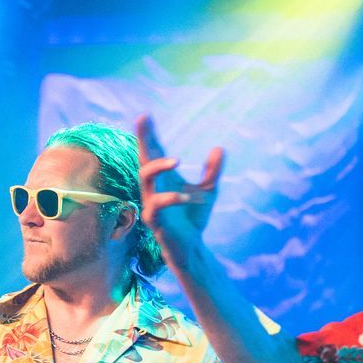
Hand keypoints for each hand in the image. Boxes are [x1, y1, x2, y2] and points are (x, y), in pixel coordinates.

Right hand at [135, 114, 221, 252]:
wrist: (192, 246)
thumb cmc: (194, 217)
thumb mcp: (209, 191)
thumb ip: (212, 171)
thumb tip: (219, 148)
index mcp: (163, 178)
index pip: (153, 152)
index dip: (148, 135)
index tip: (145, 115)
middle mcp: (152, 187)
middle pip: (143, 159)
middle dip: (143, 140)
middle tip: (145, 121)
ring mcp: (150, 202)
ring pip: (145, 178)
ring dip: (159, 167)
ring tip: (178, 160)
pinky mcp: (153, 220)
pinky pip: (157, 204)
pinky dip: (173, 198)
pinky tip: (189, 197)